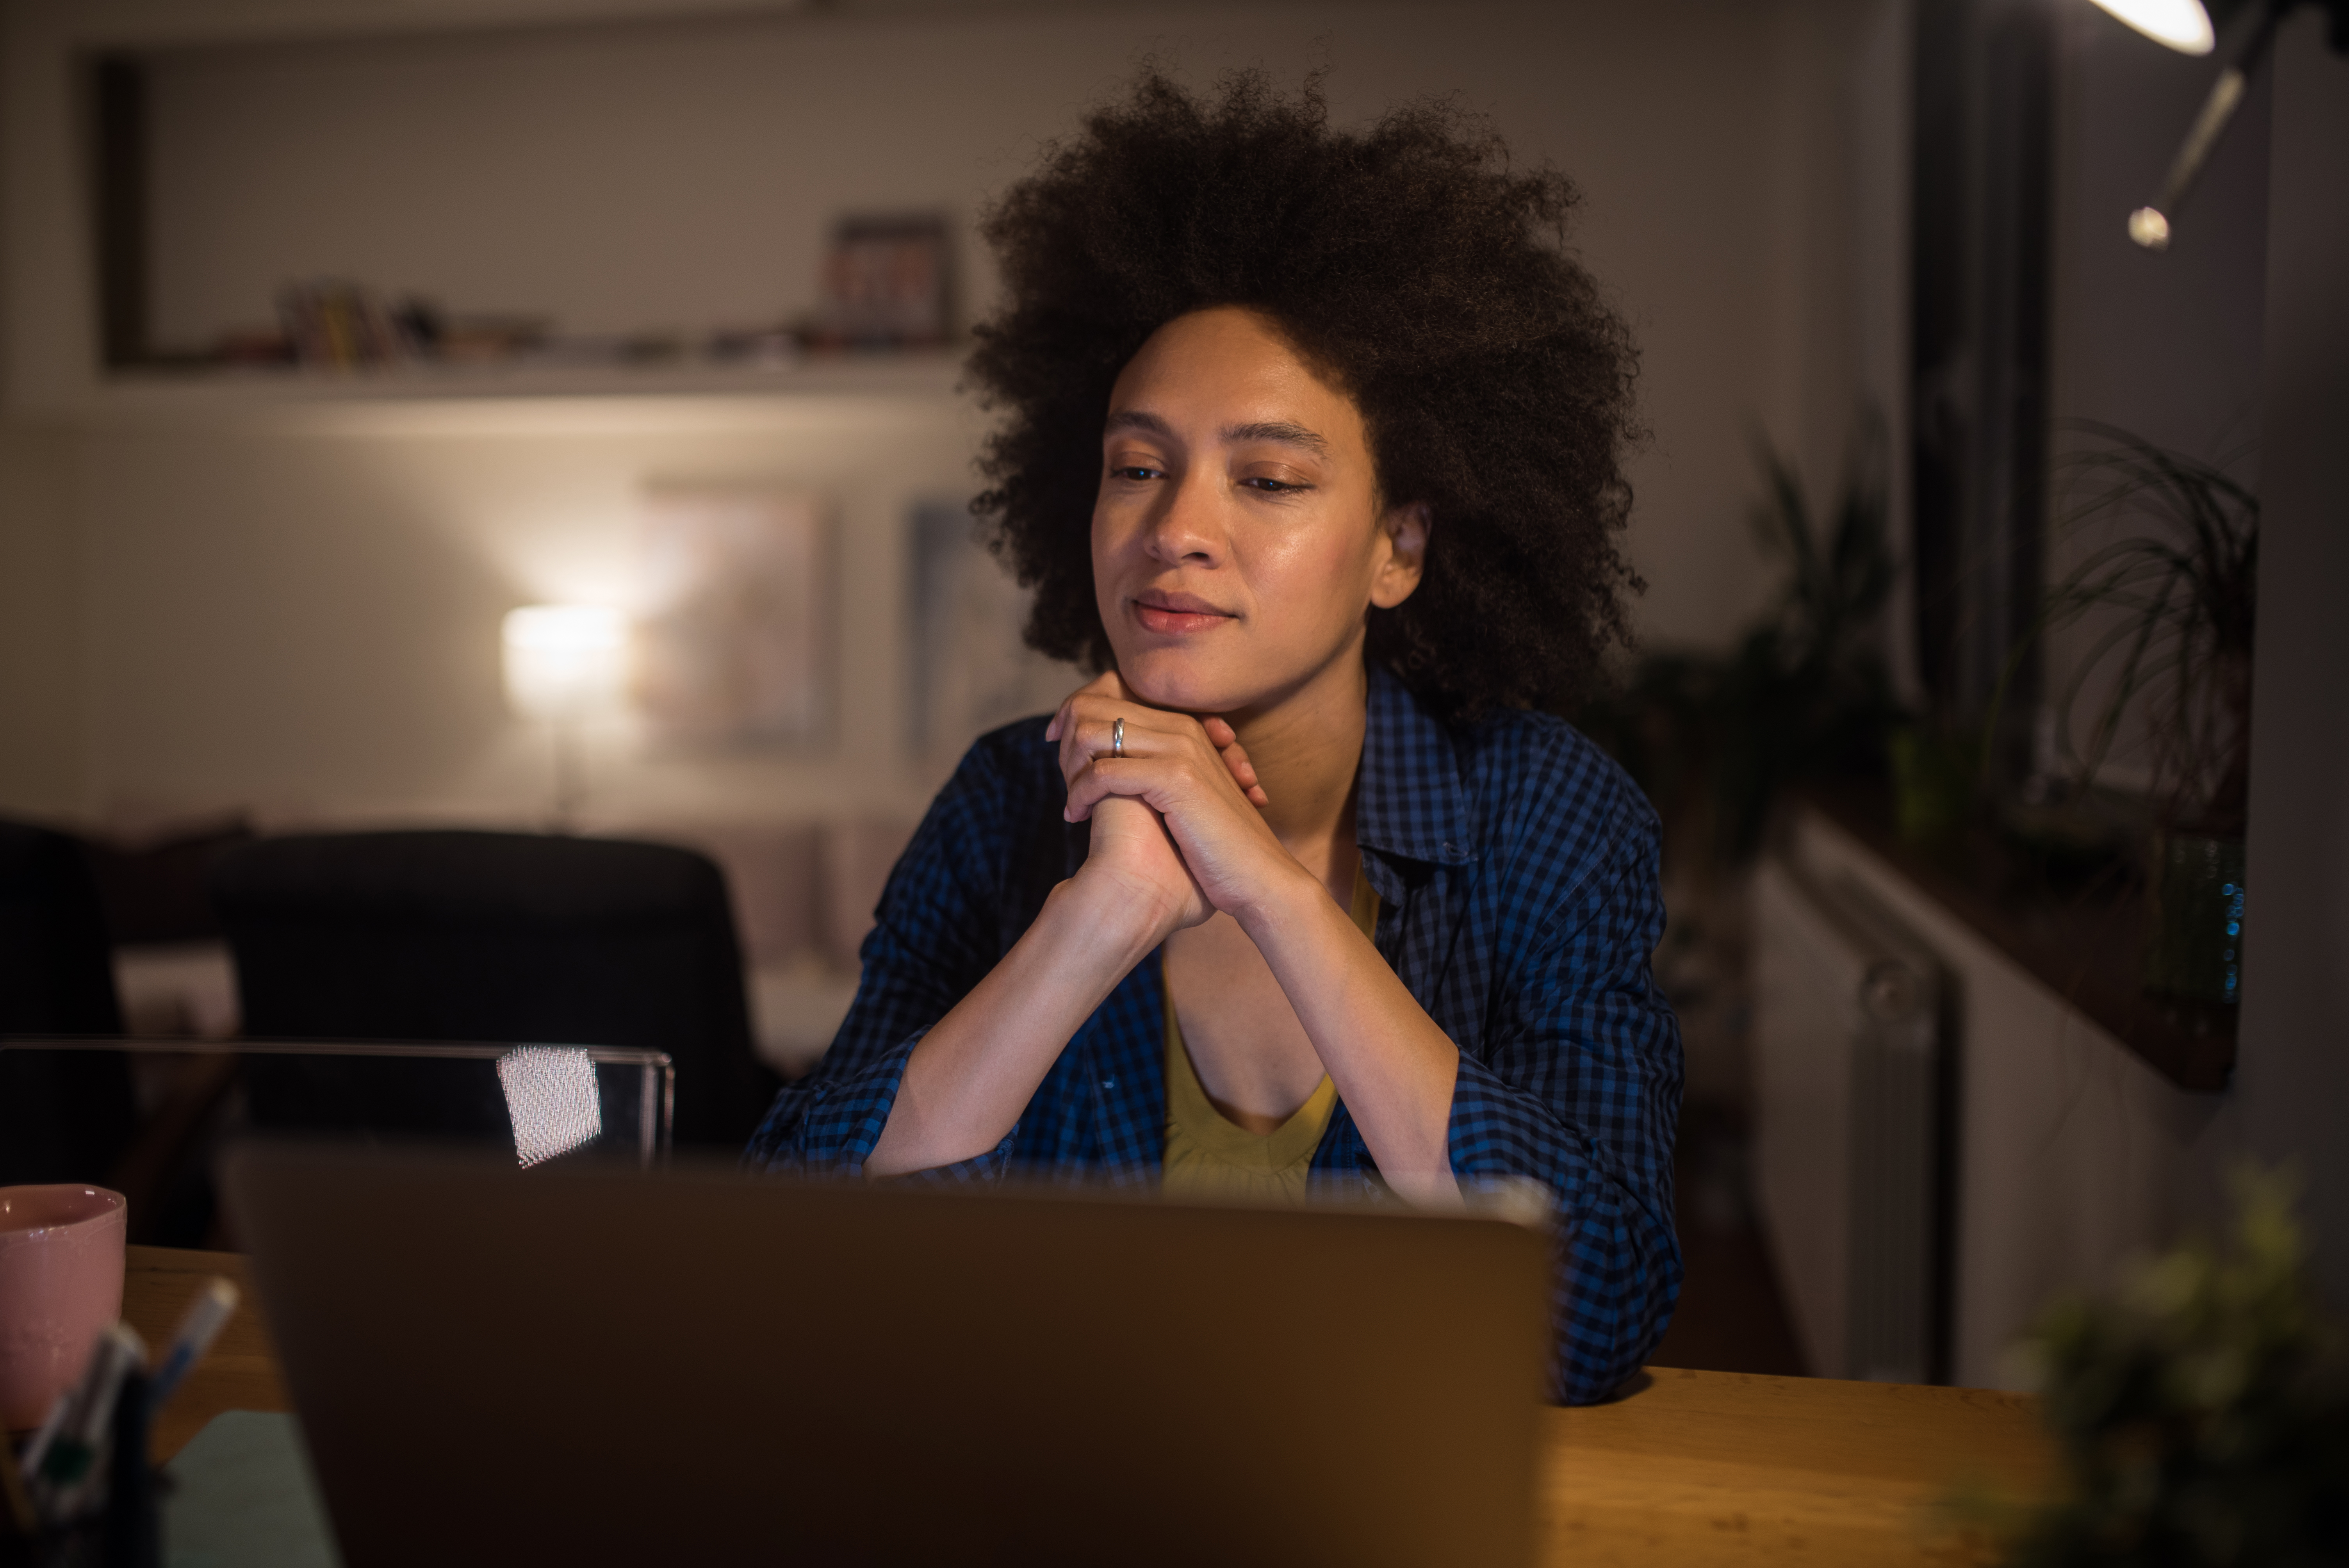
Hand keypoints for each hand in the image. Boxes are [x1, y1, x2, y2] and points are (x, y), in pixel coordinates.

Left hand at [1044, 672, 1306, 931]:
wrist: (1259, 878)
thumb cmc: (1219, 849)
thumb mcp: (1185, 800)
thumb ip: (1155, 774)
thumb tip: (1112, 769)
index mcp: (1185, 729)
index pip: (1113, 693)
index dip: (1075, 712)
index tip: (1055, 740)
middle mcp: (1182, 730)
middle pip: (1095, 706)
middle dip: (1066, 739)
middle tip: (1061, 777)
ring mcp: (1180, 750)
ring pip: (1092, 734)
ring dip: (1070, 766)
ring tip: (1072, 802)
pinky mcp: (1175, 778)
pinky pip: (1103, 772)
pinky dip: (1079, 793)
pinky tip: (1076, 817)